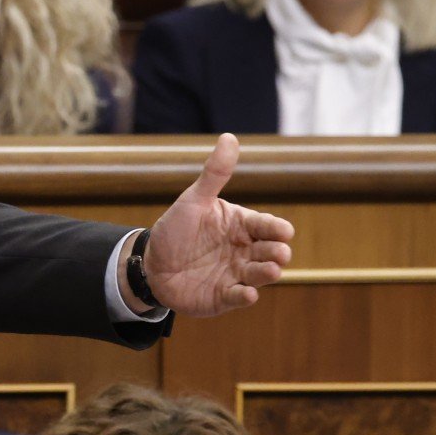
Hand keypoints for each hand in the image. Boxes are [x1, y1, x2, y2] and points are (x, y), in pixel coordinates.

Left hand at [137, 133, 293, 316]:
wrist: (151, 265)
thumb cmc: (176, 230)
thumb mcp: (194, 200)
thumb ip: (214, 174)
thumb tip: (229, 137)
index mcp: (241, 226)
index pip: (266, 226)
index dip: (276, 229)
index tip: (283, 231)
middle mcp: (244, 251)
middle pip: (269, 251)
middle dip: (277, 252)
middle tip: (280, 253)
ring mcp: (236, 275)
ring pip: (259, 275)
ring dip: (267, 273)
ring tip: (272, 270)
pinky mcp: (223, 297)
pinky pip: (238, 297)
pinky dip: (245, 296)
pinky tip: (249, 294)